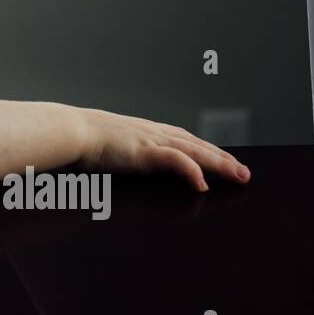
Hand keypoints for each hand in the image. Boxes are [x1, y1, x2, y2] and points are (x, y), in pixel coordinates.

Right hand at [75, 108, 250, 191]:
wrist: (69, 131)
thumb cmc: (79, 140)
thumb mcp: (105, 145)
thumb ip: (119, 153)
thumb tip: (120, 161)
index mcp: (143, 131)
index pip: (183, 139)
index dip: (205, 149)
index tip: (222, 159)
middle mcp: (153, 132)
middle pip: (197, 145)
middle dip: (223, 159)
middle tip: (244, 172)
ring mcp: (151, 140)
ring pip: (195, 151)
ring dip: (220, 164)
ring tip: (239, 176)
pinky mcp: (146, 151)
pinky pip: (177, 161)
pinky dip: (193, 171)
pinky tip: (204, 184)